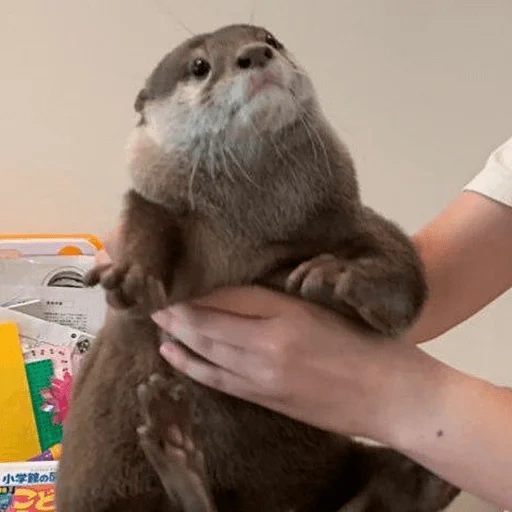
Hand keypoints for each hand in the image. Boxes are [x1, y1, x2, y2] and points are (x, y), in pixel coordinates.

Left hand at [152, 286, 440, 443]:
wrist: (392, 397)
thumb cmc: (370, 345)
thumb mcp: (327, 309)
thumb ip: (283, 300)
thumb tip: (244, 290)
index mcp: (287, 315)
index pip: (227, 297)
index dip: (196, 291)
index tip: (175, 282)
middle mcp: (268, 346)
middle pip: (209, 325)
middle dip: (177, 313)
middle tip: (153, 301)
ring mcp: (265, 377)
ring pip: (208, 354)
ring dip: (179, 338)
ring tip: (157, 324)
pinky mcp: (268, 400)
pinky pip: (220, 382)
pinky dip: (193, 368)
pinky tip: (175, 357)